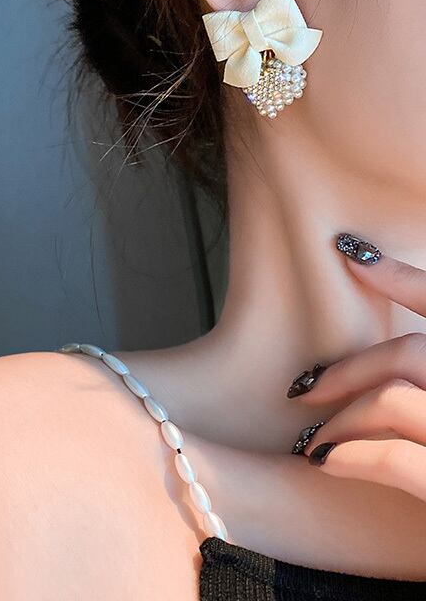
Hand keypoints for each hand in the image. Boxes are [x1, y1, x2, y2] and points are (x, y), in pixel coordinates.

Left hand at [290, 241, 425, 503]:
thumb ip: (420, 379)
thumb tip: (376, 377)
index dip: (400, 276)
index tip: (349, 251)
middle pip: (411, 354)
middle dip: (347, 369)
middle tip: (302, 388)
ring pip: (395, 401)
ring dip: (343, 420)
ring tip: (315, 442)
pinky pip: (398, 460)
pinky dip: (354, 457)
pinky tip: (327, 464)